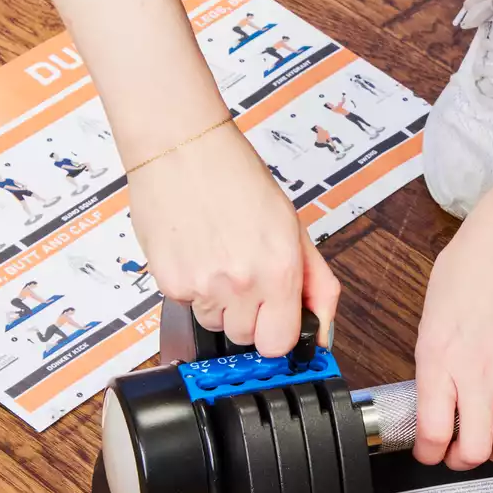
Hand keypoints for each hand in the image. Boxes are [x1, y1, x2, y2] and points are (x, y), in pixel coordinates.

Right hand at [127, 121, 338, 353]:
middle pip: (245, 338)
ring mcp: (202, 285)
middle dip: (248, 315)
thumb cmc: (237, 178)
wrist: (182, 148)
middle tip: (245, 275)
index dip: (278, 330)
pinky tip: (196, 251)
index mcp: (279, 269)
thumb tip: (322, 331)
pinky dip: (191, 286)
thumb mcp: (293, 229)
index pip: (280, 344)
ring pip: (214, 323)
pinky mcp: (169, 282)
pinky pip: (186, 304)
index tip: (275, 317)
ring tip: (218, 257)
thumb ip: (315, 284)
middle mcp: (241, 282)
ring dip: (218, 301)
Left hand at [413, 190, 492, 468]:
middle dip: (466, 460)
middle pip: (475, 449)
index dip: (429, 453)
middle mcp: (477, 373)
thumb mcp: (430, 314)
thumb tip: (436, 386)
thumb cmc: (471, 263)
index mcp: (440, 360)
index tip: (431, 451)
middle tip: (465, 451)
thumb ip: (433, 357)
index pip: (431, 432)